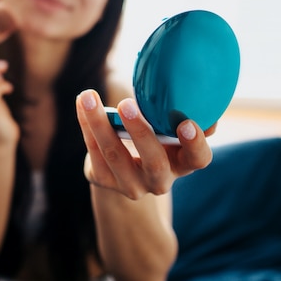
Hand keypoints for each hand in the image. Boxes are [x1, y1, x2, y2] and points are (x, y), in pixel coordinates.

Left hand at [76, 89, 212, 198]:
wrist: (125, 168)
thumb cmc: (154, 138)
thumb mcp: (169, 130)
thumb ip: (178, 115)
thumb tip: (194, 97)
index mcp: (182, 163)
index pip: (198, 159)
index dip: (195, 144)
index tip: (186, 123)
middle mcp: (159, 180)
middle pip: (154, 162)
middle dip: (140, 132)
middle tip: (126, 104)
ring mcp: (130, 184)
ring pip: (114, 155)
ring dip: (99, 123)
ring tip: (89, 96)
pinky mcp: (104, 179)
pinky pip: (93, 151)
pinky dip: (86, 124)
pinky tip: (81, 103)